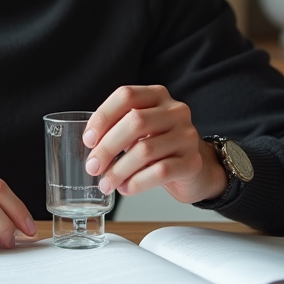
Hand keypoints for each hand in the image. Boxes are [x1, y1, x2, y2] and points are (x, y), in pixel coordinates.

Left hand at [82, 85, 227, 204]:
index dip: (103, 117)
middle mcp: (175, 111)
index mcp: (157, 95)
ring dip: (119, 170)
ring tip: (106, 183)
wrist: (195, 170)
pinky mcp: (192, 162)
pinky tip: (126, 188)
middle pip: (134, 122)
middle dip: (107, 147)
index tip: (88, 140)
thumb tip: (91, 146)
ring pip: (145, 150)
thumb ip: (118, 128)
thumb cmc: (160, 146)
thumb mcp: (140, 129)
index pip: (126, 95)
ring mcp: (187, 136)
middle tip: (93, 167)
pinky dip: (136, 182)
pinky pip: (160, 172)